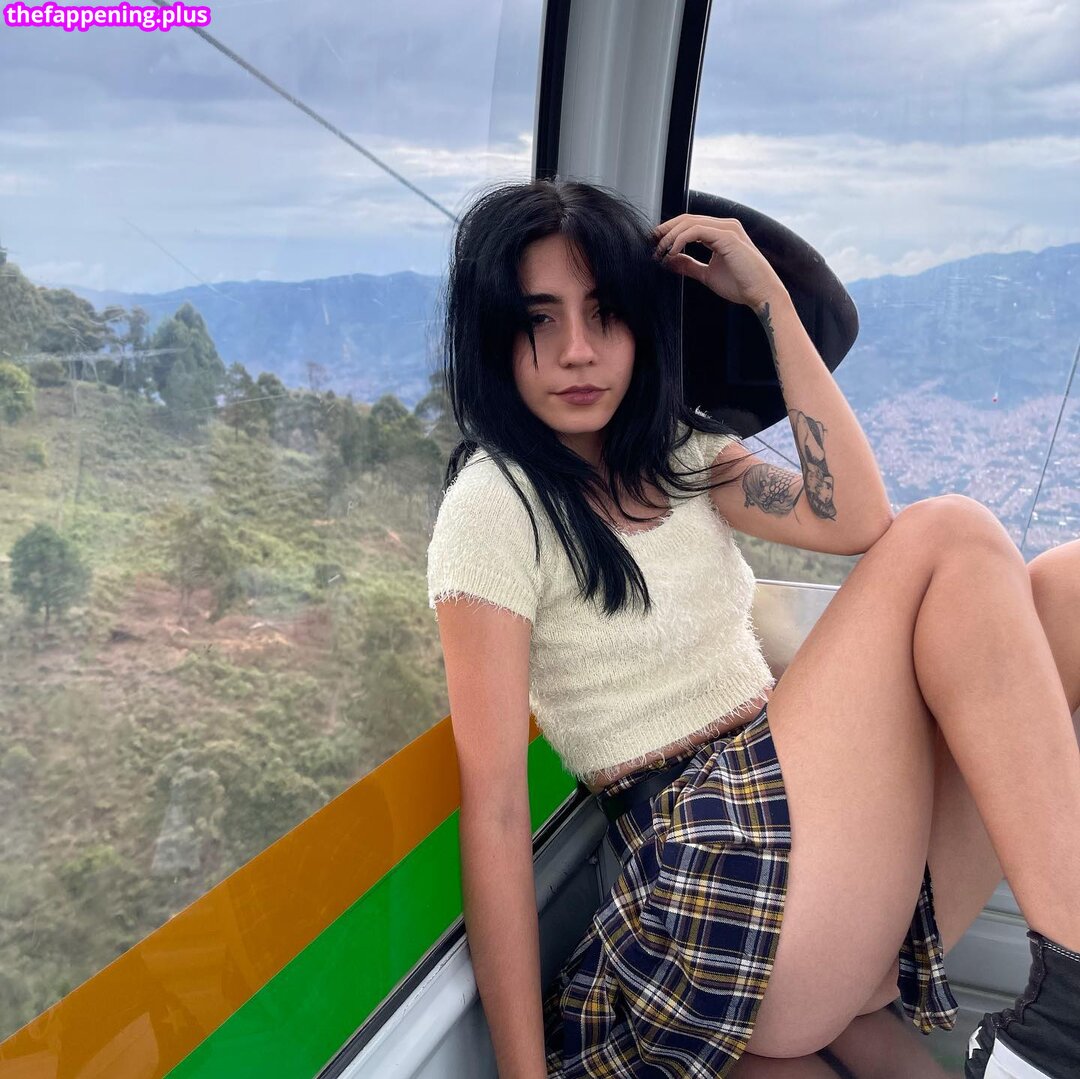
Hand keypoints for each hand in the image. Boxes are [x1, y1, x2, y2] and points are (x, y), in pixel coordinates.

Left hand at [652, 214, 786, 310]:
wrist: (761, 294)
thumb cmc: (740, 285)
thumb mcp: (707, 274)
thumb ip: (688, 265)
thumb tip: (668, 260)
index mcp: (720, 232)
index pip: (689, 224)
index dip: (669, 232)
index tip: (654, 245)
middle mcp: (724, 226)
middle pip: (686, 219)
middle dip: (665, 230)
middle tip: (650, 244)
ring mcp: (727, 229)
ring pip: (689, 222)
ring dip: (670, 237)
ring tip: (659, 252)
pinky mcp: (728, 236)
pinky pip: (697, 231)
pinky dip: (680, 240)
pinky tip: (672, 253)